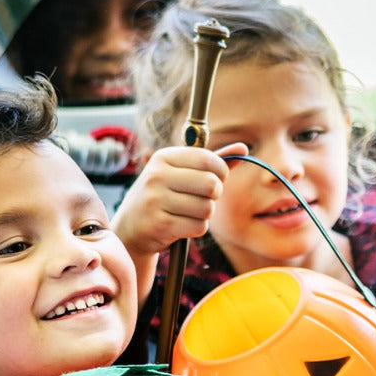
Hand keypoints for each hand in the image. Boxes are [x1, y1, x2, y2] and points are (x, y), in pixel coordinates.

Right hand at [113, 142, 247, 256]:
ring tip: (188, 212)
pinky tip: (182, 225)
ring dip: (204, 214)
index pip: (207, 159)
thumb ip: (212, 161)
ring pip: (206, 208)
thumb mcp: (182, 173)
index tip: (216, 178)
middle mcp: (157, 176)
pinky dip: (196, 228)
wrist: (132, 227)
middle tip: (202, 198)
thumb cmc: (164, 196)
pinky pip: (198, 227)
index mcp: (164, 157)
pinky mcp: (160, 224)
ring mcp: (156, 200)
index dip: (221, 172)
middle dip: (214, 195)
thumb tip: (243, 148)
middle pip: (211, 184)